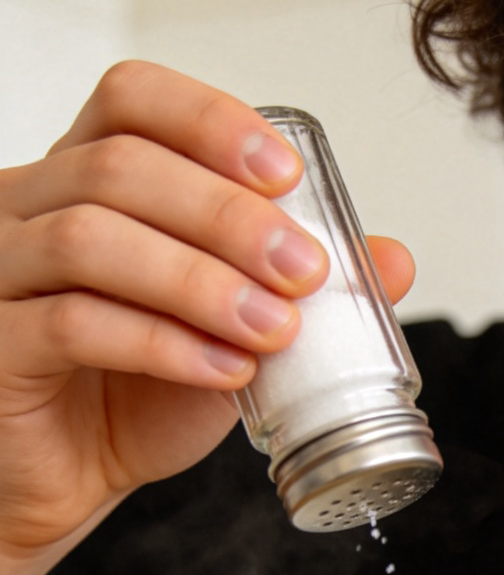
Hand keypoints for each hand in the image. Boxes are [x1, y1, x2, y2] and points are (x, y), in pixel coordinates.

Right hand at [0, 61, 414, 574]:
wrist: (79, 473)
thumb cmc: (145, 390)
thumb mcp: (237, 329)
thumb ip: (301, 288)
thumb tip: (393, 260)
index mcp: (92, 180)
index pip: (133, 101)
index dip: (210, 122)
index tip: (287, 175)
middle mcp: (35, 208)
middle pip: (119, 167)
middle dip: (228, 216)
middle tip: (305, 270)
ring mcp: (1, 273)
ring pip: (89, 239)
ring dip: (201, 283)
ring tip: (273, 329)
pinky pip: (72, 325)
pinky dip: (164, 345)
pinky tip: (226, 371)